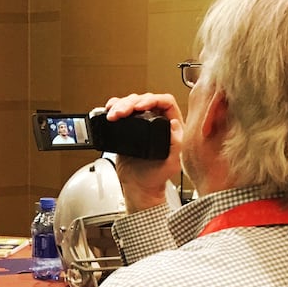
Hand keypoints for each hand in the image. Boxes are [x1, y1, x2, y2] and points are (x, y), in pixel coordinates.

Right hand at [102, 92, 184, 211]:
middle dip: (131, 102)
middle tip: (122, 112)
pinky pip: (121, 111)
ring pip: (132, 102)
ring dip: (120, 105)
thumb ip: (176, 145)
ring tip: (113, 114)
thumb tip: (175, 124)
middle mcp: (157, 121)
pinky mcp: (127, 127)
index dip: (153, 100)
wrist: (139, 187)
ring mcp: (141, 123)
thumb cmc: (156, 177)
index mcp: (171, 127)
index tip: (141, 107)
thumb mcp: (172, 164)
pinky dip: (114, 107)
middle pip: (145, 99)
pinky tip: (110, 110)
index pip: (165, 102)